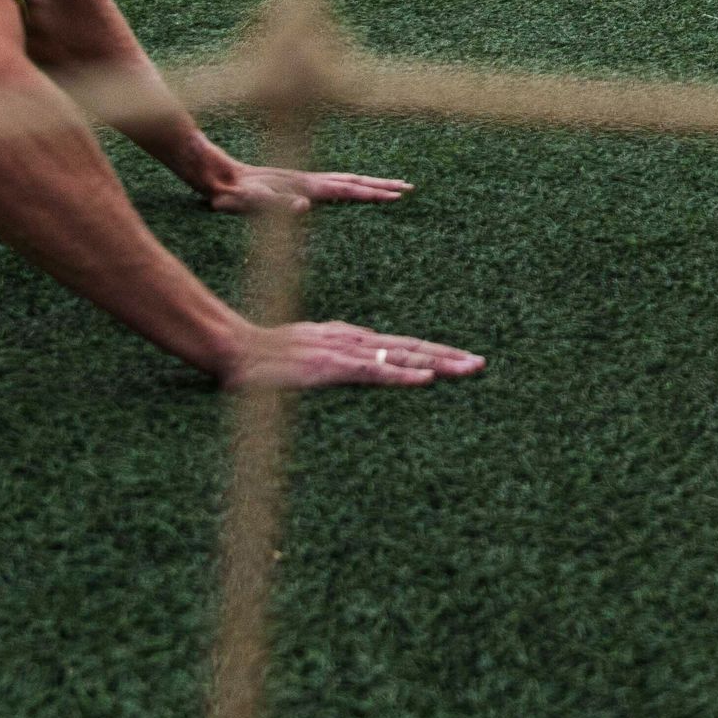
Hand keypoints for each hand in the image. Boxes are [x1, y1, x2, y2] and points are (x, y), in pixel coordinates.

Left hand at [204, 161, 411, 213]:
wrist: (215, 176)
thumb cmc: (229, 194)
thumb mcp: (247, 203)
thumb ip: (273, 204)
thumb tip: (304, 206)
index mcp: (303, 186)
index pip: (346, 190)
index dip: (372, 194)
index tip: (397, 196)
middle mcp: (307, 181)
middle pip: (353, 181)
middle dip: (382, 185)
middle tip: (410, 187)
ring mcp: (303, 180)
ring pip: (345, 180)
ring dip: (371, 182)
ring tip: (393, 185)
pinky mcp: (296, 183)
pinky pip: (332, 183)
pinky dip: (352, 184)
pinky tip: (356, 187)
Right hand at [219, 320, 484, 388]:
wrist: (236, 348)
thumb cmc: (267, 357)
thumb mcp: (308, 355)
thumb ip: (331, 362)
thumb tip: (354, 368)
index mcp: (351, 339)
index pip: (401, 346)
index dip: (433, 353)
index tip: (462, 360)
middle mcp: (355, 340)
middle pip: (412, 347)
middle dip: (449, 356)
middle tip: (482, 364)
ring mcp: (345, 351)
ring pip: (402, 356)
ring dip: (439, 363)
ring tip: (469, 369)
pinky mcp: (332, 365)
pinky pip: (374, 371)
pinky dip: (402, 373)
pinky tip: (425, 378)